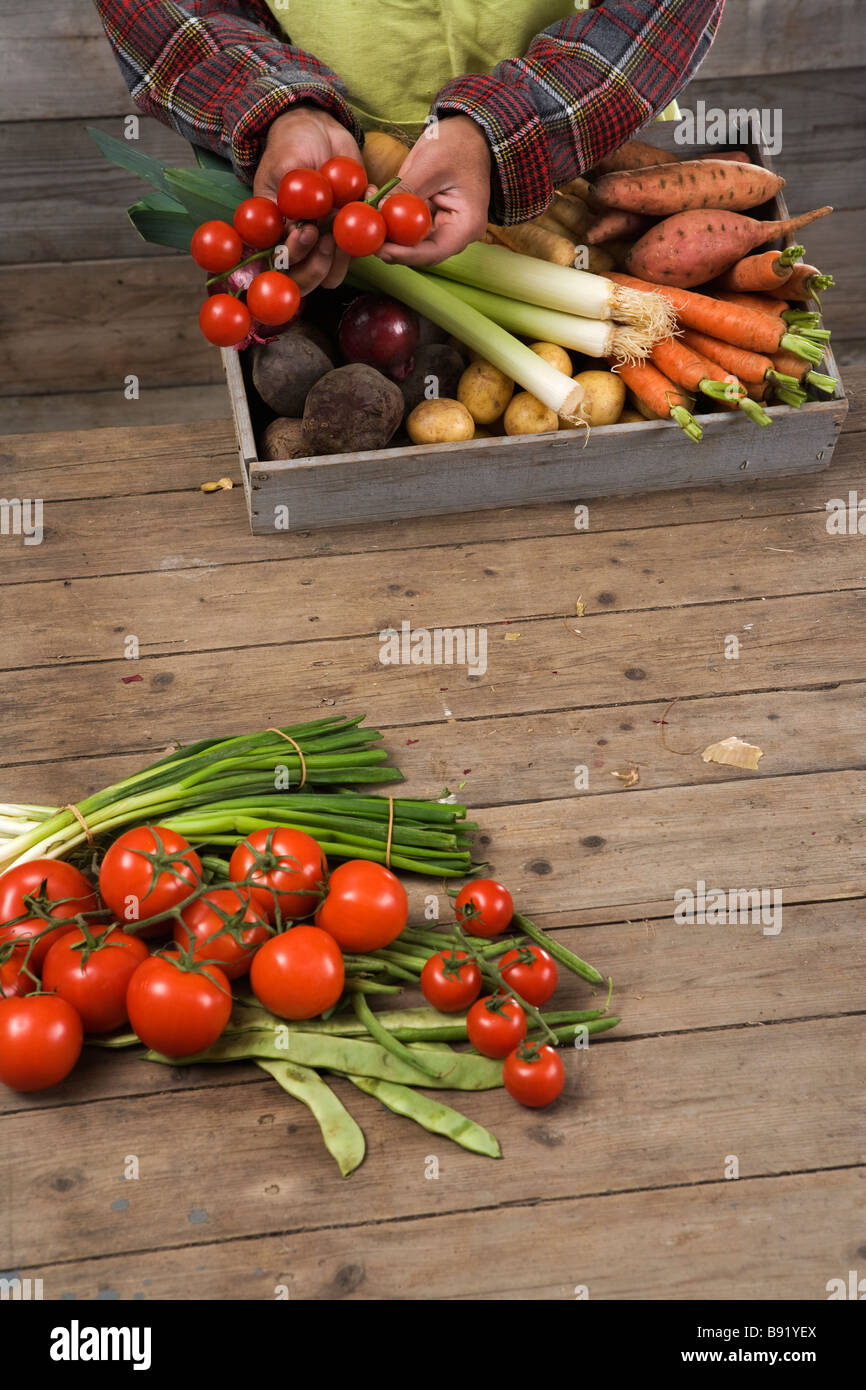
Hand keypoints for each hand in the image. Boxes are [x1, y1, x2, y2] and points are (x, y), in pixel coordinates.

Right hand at [254, 107, 365, 292]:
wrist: (318, 131)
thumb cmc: (293, 145)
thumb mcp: (285, 164)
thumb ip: (287, 194)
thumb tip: (294, 228)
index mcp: (275, 233)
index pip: (280, 263)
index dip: (294, 256)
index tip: (308, 232)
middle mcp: (298, 245)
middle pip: (305, 280)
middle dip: (319, 266)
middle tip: (331, 239)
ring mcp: (324, 243)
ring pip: (332, 275)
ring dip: (344, 258)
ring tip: (351, 220)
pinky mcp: (349, 236)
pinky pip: (359, 250)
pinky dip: (368, 230)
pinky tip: (368, 196)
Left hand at [379, 115, 491, 266]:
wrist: (469, 133)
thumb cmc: (458, 144)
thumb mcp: (430, 164)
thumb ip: (406, 190)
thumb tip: (379, 209)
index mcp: (466, 226)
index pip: (433, 252)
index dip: (405, 255)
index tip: (380, 250)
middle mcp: (455, 233)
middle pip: (420, 252)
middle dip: (392, 246)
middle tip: (366, 237)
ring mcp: (443, 226)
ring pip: (411, 241)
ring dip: (388, 231)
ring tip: (367, 210)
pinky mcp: (430, 218)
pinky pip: (408, 226)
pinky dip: (391, 219)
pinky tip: (374, 204)